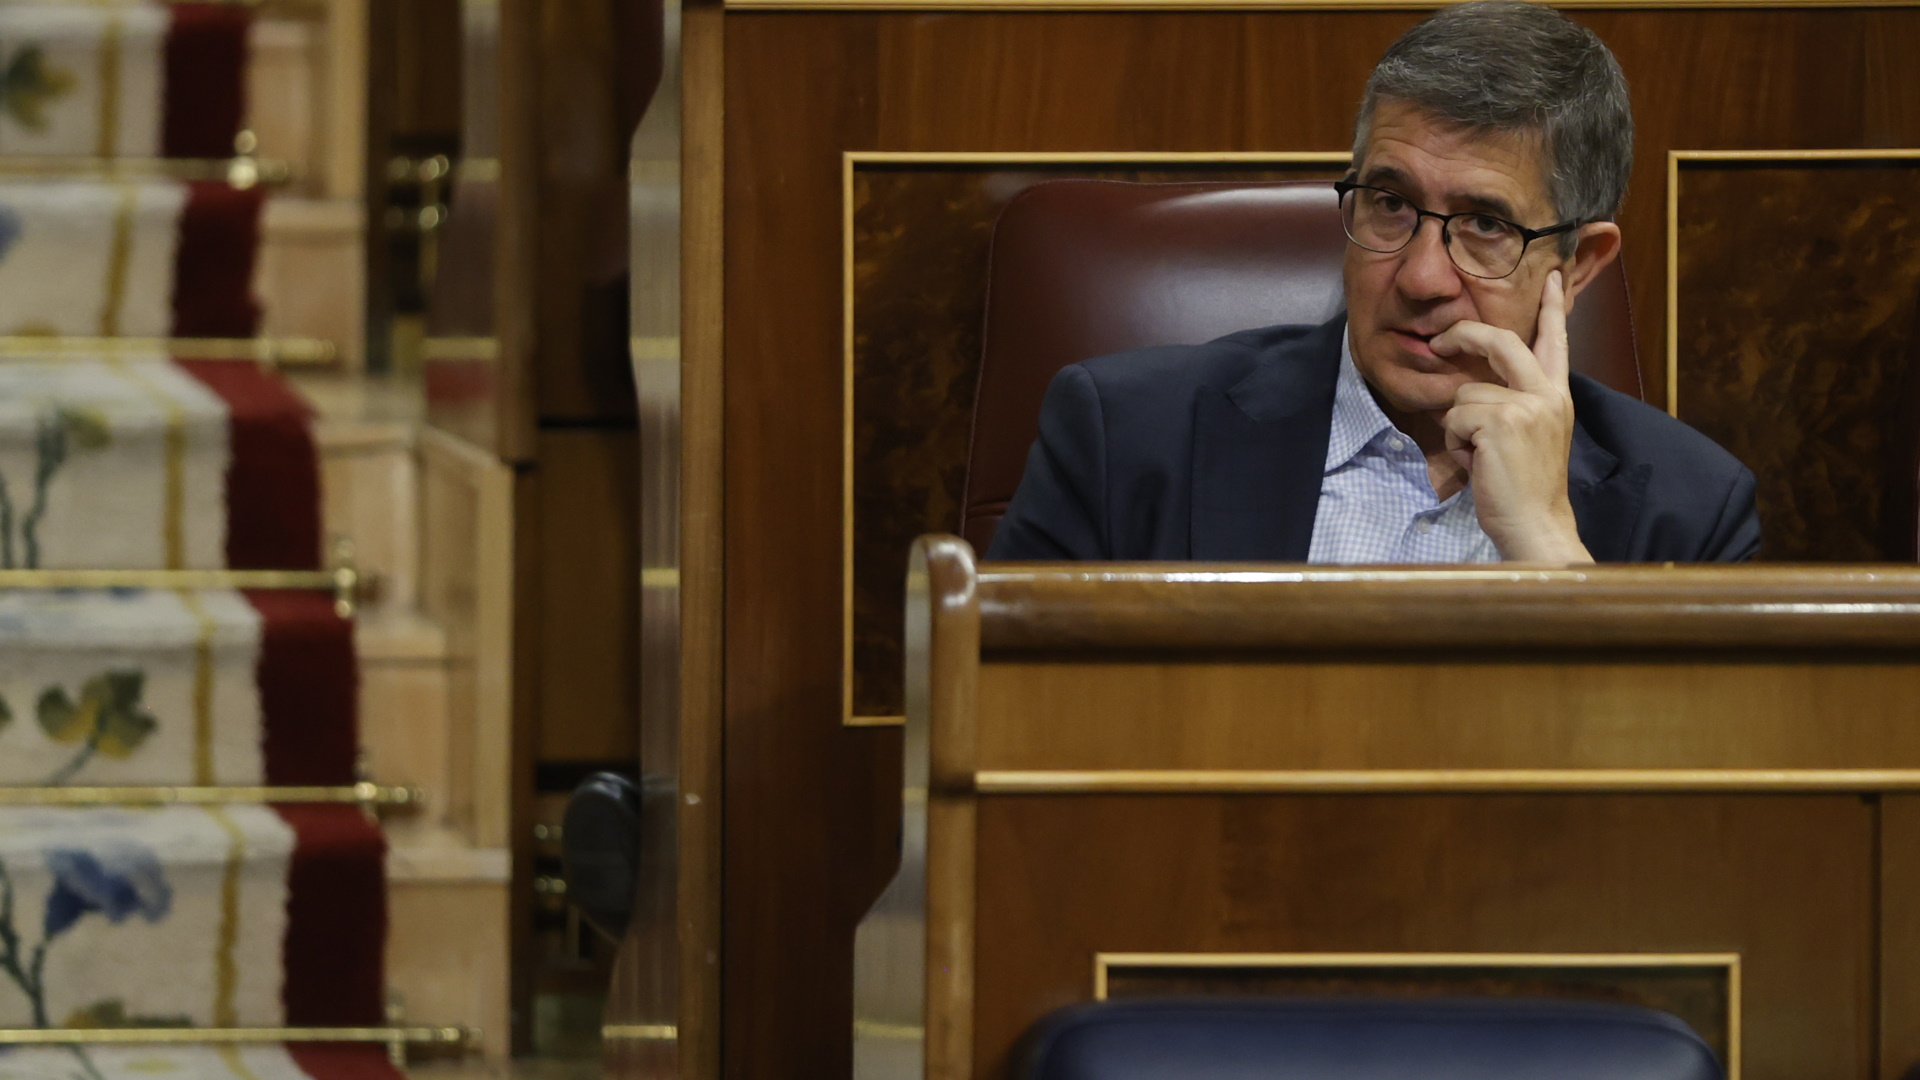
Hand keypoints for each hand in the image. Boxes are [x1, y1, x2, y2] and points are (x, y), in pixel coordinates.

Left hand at [1429, 270, 1593, 563]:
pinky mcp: (1501, 422)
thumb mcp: (1530, 437)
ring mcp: (1526, 406)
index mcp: (1557, 397)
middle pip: (1501, 342)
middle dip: (1465, 336)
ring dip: (1460, 427)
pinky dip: (1456, 443)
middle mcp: (1547, 395)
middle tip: (1440, 341)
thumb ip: (1514, 404)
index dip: (1553, 308)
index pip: (1556, 342)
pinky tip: (1477, 464)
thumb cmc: (1524, 488)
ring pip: (1464, 393)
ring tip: (1481, 456)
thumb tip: (1472, 386)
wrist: (1535, 525)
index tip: (1554, 276)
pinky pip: (1455, 417)